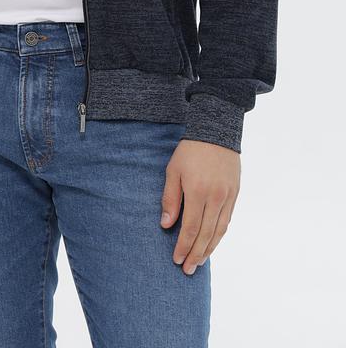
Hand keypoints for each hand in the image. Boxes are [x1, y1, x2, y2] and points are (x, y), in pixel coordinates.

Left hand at [160, 138, 239, 275]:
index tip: (176, 259)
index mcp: (197, 191)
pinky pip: (227, 220)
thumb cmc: (190, 150)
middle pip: (206, 234)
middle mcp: (215, 197)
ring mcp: (228, 196)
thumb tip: (166, 225)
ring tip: (199, 262)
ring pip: (219, 231)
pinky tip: (212, 243)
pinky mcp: (235, 194)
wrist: (216, 132)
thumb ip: (170, 198)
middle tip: (187, 269)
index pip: (191, 228)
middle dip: (195, 254)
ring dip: (209, 249)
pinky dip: (219, 235)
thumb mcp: (173, 170)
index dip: (183, 246)